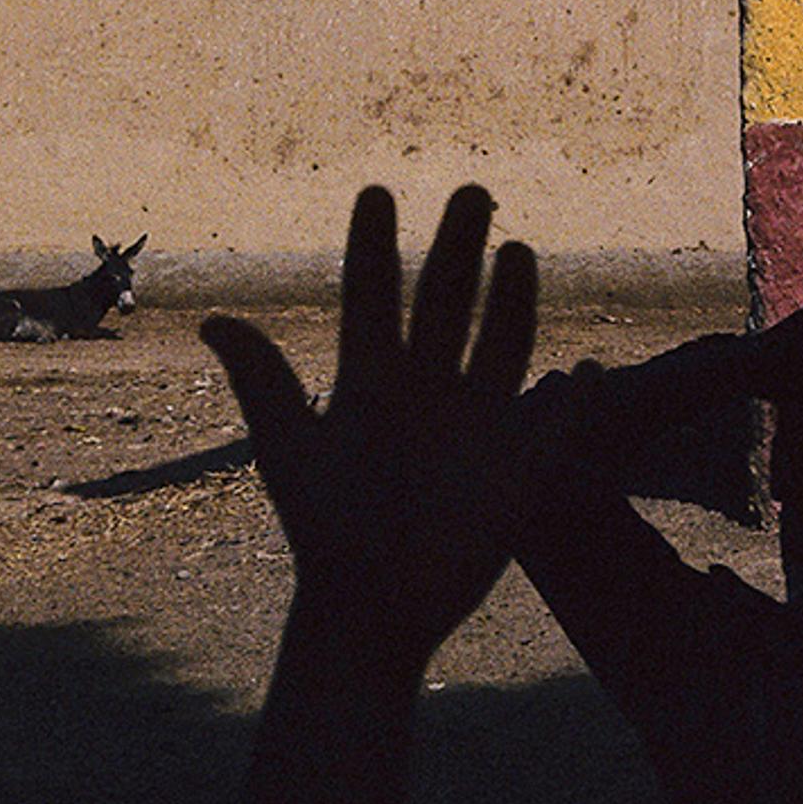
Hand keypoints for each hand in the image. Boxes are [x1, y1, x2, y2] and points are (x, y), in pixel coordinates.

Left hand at [202, 185, 536, 664]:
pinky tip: (589, 369)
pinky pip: (555, 428)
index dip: (374, 249)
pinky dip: (576, 402)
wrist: (369, 611)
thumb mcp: (290, 451)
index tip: (375, 193)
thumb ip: (264, 384)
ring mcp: (475, 429)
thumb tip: (213, 319)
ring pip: (502, 347)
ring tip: (516, 249)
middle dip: (458, 248)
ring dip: (512, 299)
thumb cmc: (325, 531)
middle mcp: (425, 394)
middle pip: (446, 304)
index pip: (374, 299)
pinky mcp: (517, 472)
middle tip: (471, 192)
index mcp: (370, 384)